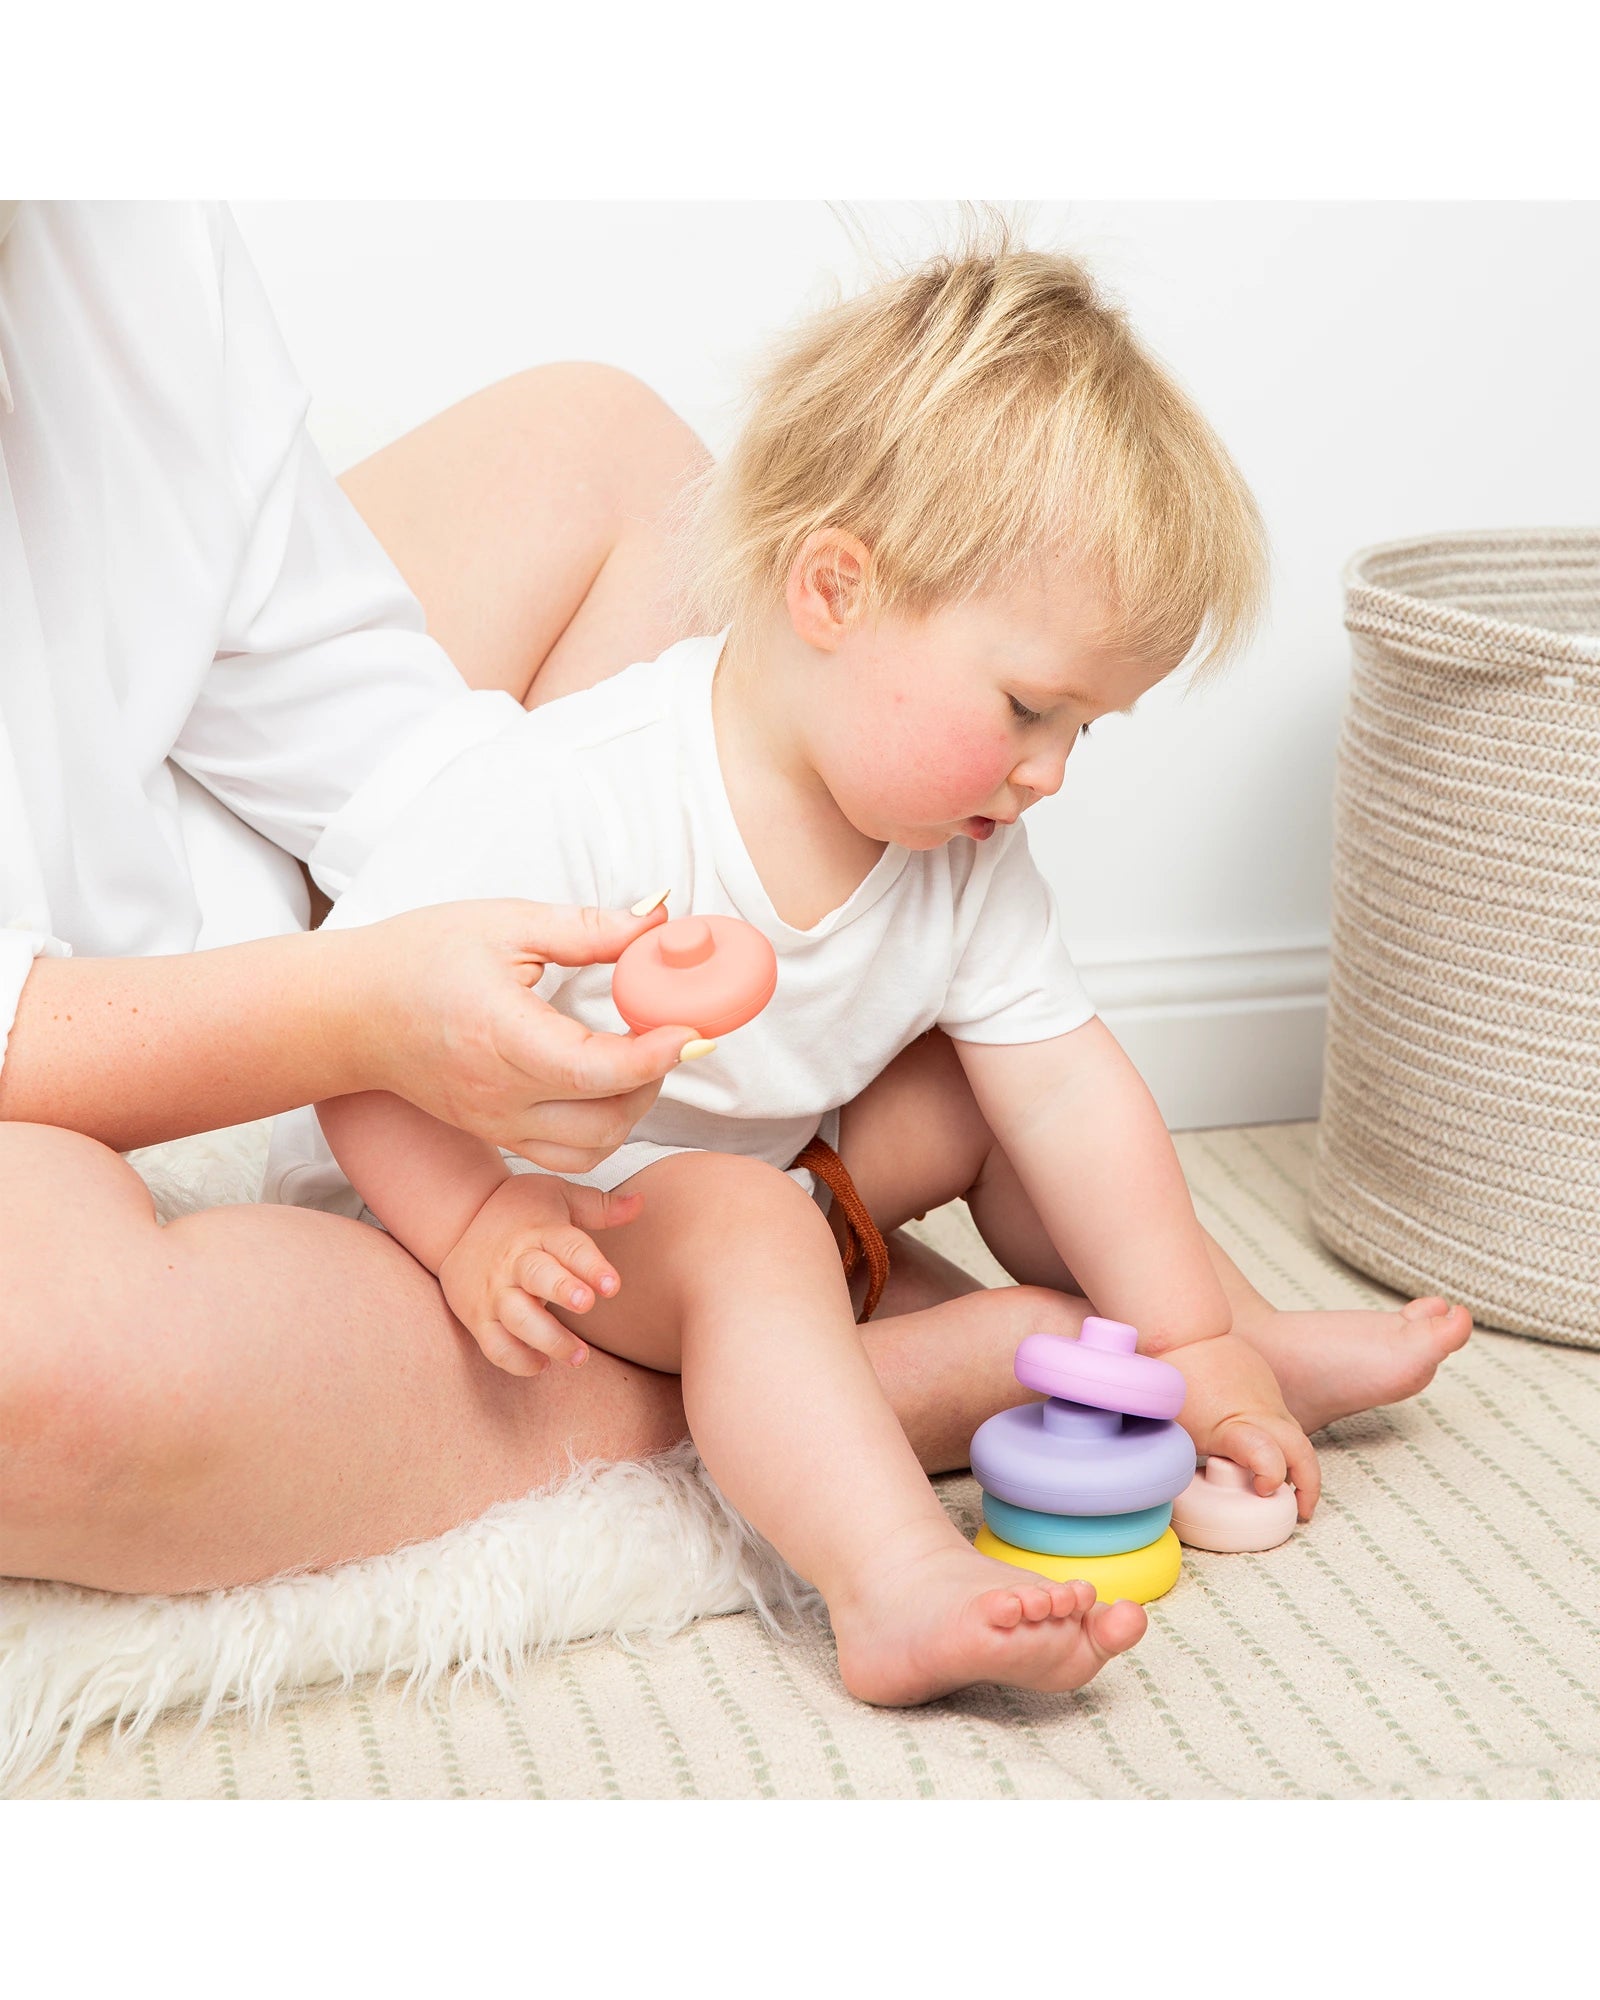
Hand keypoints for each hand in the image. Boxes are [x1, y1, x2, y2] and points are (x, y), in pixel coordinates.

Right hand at [332, 897, 699, 1170]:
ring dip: (633, 1110)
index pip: (595, 1070)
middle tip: (670, 1029)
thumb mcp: (508, 924)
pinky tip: (607, 1082)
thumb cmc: (420, 956)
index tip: (694, 1030)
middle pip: (606, 1118)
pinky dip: (602, 1128)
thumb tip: (661, 918)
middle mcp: (498, 1094)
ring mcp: (495, 1123)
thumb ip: (592, 927)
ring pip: (592, 1149)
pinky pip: (566, 1154)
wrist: (348, 1010)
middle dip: (655, 1079)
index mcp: (500, 1036)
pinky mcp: (494, 1133)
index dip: (655, 1055)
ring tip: (639, 1056)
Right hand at [437, 1171, 641, 1376]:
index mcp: (540, 1232)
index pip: (568, 1246)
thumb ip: (600, 1207)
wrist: (456, 1220)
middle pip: (536, 1276)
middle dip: (560, 1290)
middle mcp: (515, 1261)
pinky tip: (543, 1365)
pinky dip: (517, 1360)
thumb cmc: (518, 1211)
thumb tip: (641, 1202)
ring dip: (548, 1339)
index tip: (613, 1284)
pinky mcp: (478, 1317)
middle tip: (585, 1303)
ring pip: (517, 1318)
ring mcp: (495, 1292)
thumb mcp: (557, 1196)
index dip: (591, 1265)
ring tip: (580, 1357)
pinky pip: (495, 1345)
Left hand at [1164, 1332, 1320, 1518]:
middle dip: (1309, 1484)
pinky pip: (1281, 1414)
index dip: (1272, 1475)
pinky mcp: (1268, 1384)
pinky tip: (1265, 1445)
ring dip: (1297, 1460)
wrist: (1184, 1334)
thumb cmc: (1175, 1386)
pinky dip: (1280, 1435)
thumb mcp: (1179, 1433)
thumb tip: (1199, 1487)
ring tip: (1288, 1486)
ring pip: (1295, 1433)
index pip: (1266, 1455)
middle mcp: (1261, 1412)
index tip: (1265, 1489)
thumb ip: (1195, 1463)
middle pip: (1301, 1451)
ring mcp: (1269, 1396)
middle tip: (1301, 1508)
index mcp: (1235, 1427)